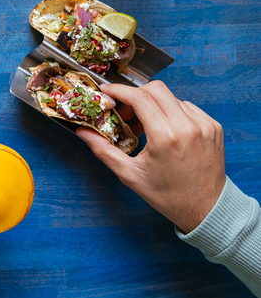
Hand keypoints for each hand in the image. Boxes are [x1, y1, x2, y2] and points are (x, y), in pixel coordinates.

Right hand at [76, 81, 225, 232]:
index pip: (139, 97)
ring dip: (153, 104)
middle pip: (155, 89)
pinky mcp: (213, 127)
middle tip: (125, 111)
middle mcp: (188, 126)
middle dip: (135, 94)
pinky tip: (164, 129)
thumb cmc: (169, 195)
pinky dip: (171, 112)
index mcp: (166, 137)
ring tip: (144, 125)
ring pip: (171, 97)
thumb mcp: (130, 175)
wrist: (207, 208)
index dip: (119, 90)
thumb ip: (103, 150)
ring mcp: (204, 125)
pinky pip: (187, 107)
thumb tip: (83, 132)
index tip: (106, 92)